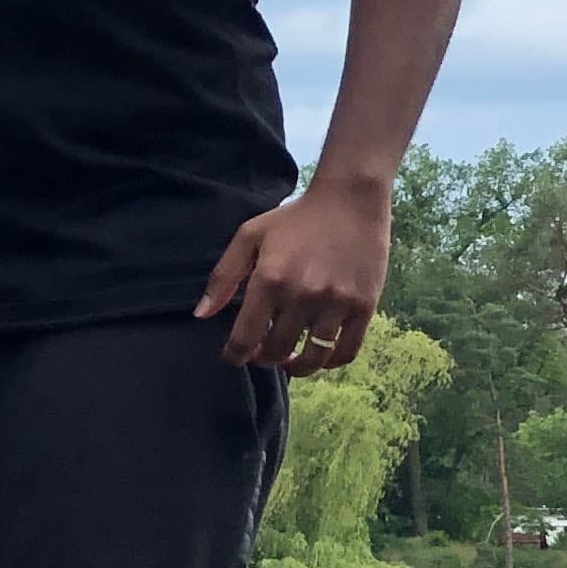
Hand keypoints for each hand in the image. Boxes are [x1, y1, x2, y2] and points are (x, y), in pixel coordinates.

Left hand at [195, 174, 391, 372]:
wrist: (350, 200)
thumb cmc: (295, 219)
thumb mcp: (249, 237)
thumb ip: (223, 276)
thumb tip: (201, 315)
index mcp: (269, 281)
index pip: (245, 338)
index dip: (234, 355)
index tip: (233, 357)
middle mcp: (302, 296)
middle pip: (276, 351)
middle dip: (263, 358)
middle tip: (261, 353)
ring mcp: (336, 303)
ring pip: (312, 357)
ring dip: (296, 367)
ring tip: (289, 360)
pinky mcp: (365, 306)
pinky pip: (346, 351)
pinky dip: (330, 362)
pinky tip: (319, 355)